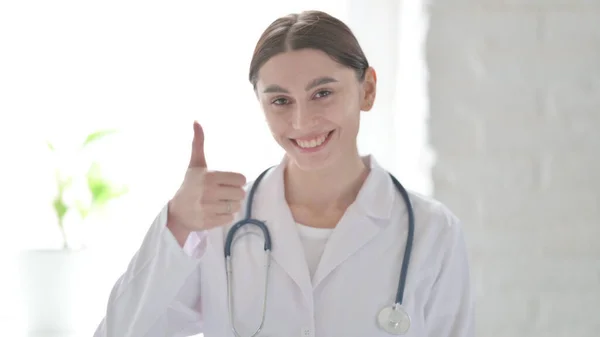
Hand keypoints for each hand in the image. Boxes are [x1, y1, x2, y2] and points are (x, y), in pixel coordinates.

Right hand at [168, 121, 246, 236]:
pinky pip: (229, 218)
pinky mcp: (209, 222)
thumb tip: (196, 121)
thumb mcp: (195, 164)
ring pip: (236, 206)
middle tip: (221, 193)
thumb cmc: (190, 184)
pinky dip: (225, 216)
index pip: (241, 179)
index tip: (225, 182)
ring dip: (230, 205)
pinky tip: (214, 211)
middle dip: (233, 193)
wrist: (177, 211)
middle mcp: (208, 193)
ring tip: (218, 202)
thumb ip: (198, 143)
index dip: (235, 181)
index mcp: (209, 177)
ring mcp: (208, 209)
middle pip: (240, 194)